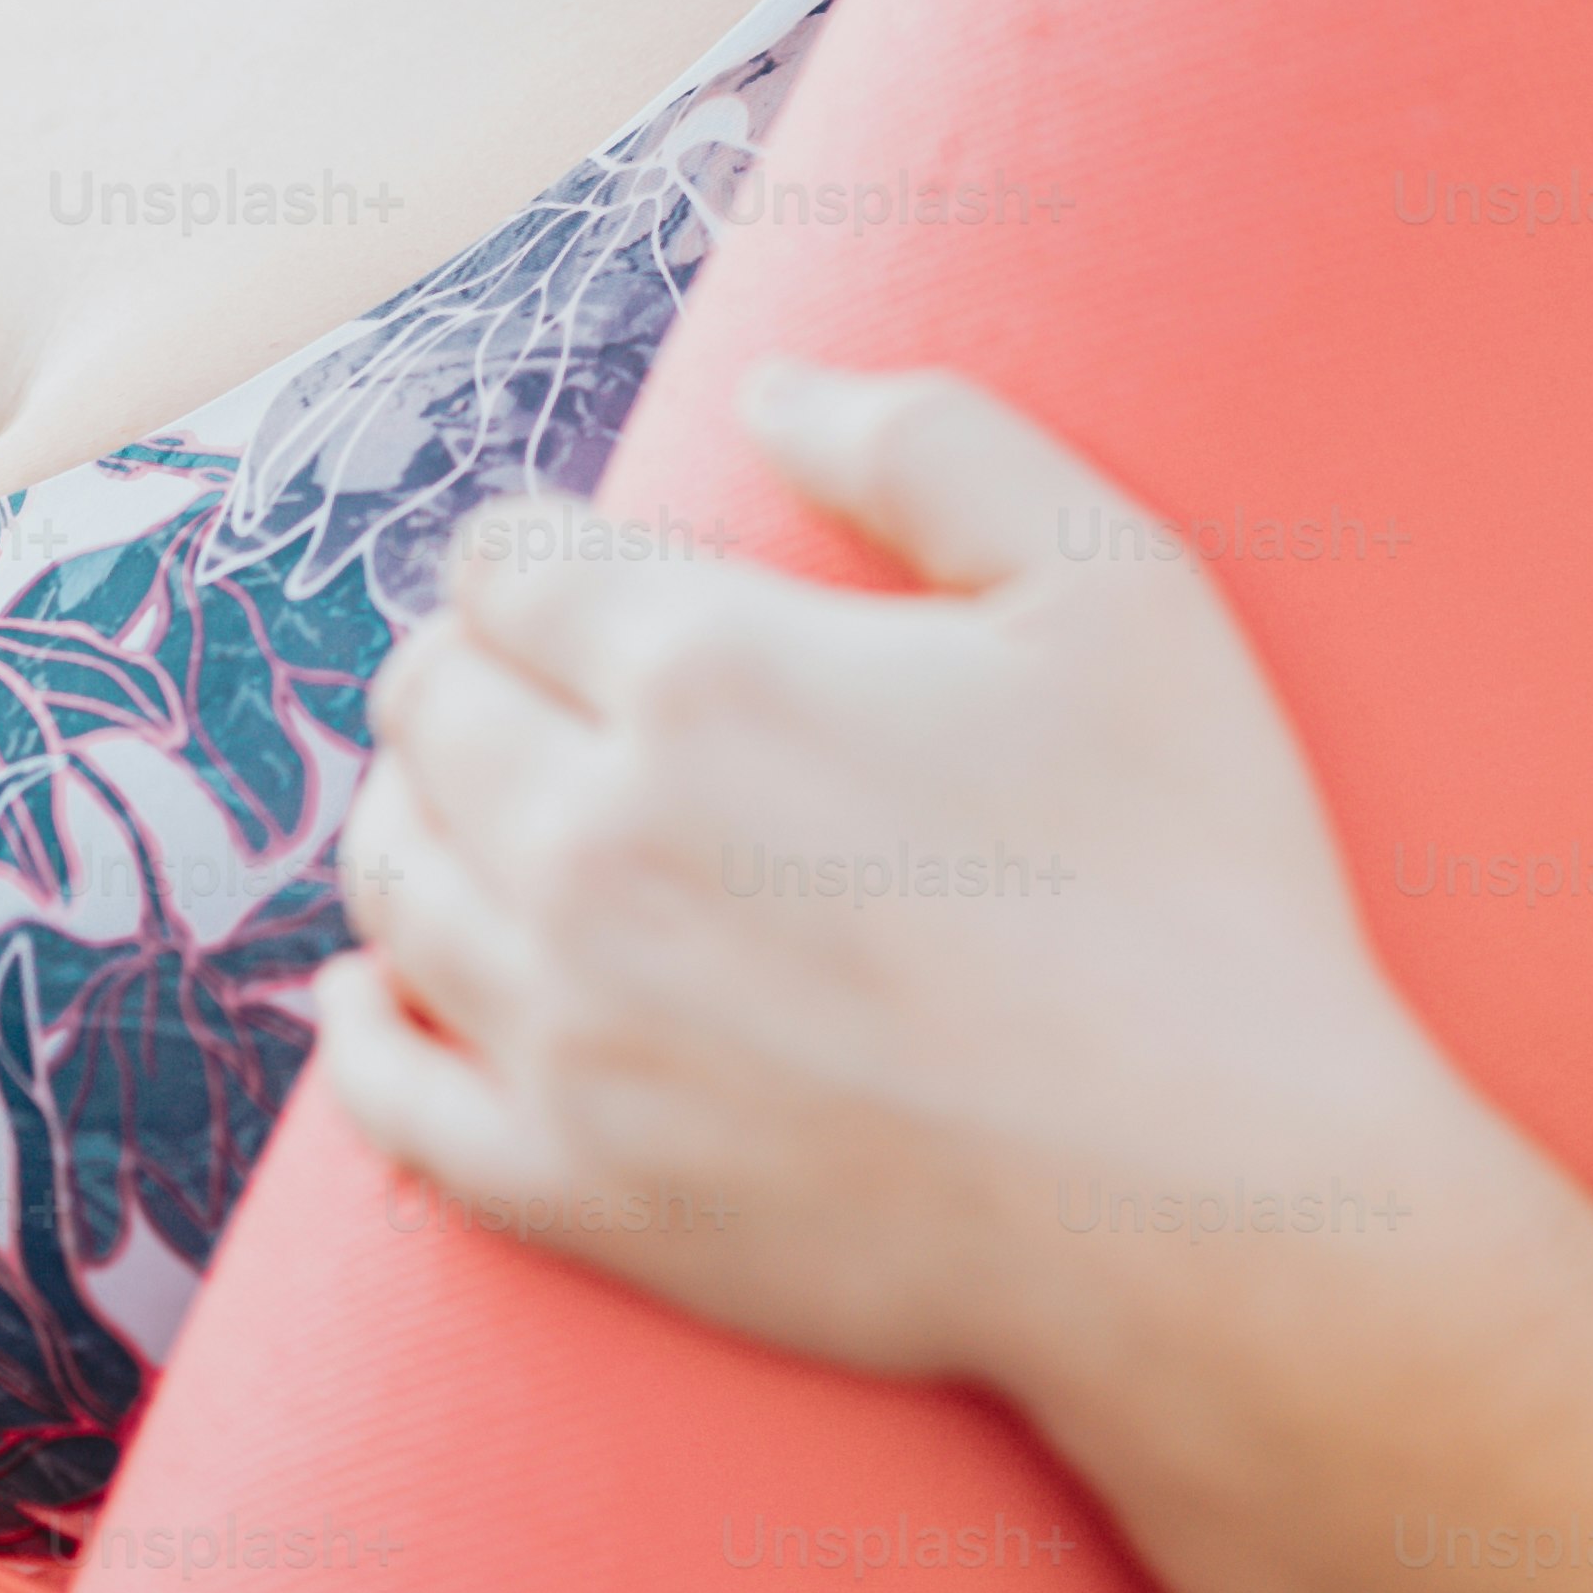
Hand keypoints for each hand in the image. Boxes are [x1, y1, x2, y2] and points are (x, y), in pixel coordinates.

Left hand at [314, 355, 1466, 1393]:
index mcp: (705, 670)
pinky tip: (378, 997)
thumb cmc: (1194, 881)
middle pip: (427, 711)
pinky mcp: (580, 1190)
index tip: (569, 585)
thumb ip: (928, 442)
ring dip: (414, 826)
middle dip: (467, 677)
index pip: (504, 567)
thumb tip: (767, 390)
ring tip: (468, 821)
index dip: (533, 559)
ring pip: (391, 881)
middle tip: (525, 695)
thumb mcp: (1115, 584)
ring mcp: (573, 1027)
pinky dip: (366, 1029)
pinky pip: (386, 1095)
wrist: (1226, 1202)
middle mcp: (597, 839)